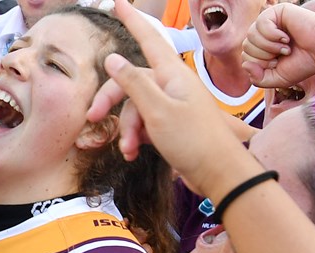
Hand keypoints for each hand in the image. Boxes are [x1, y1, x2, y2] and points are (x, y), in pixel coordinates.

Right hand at [87, 0, 260, 189]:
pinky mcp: (171, 126)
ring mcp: (172, 105)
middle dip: (112, 101)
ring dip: (127, 129)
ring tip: (128, 151)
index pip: (148, 39)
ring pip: (136, 107)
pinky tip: (134, 154)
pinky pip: (145, 123)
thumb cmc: (193, 140)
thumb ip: (133, 83)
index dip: (132, 20)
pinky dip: (136, 138)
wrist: (220, 174)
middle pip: (131, 81)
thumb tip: (113, 59)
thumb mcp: (157, 110)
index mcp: (172, 74)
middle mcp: (172, 85)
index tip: (118, 2)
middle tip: (93, 119)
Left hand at [242, 3, 314, 87]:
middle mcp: (264, 34)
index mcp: (262, 48)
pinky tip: (286, 37)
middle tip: (284, 54)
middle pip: (246, 47)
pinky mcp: (277, 11)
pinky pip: (261, 23)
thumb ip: (258, 78)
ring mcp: (270, 22)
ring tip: (286, 47)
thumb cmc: (303, 63)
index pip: (246, 57)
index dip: (261, 65)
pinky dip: (273, 35)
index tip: (280, 63)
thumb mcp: (277, 79)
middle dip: (265, 56)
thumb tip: (245, 64)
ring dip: (270, 46)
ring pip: (251, 35)